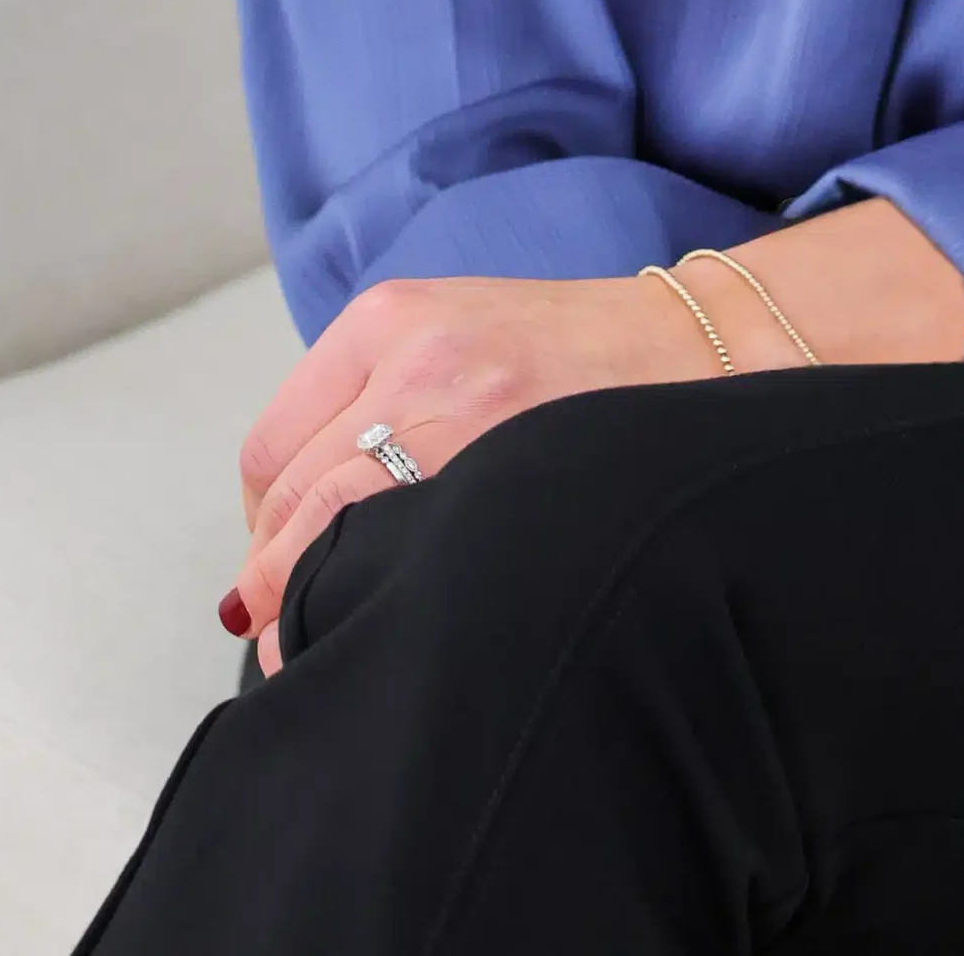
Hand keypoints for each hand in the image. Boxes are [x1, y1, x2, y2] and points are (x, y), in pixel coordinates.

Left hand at [223, 202, 963, 671]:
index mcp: (388, 321)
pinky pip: (399, 562)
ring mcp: (458, 417)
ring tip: (330, 643)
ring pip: (326, 542)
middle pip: (288, 504)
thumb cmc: (574, 360)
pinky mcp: (510, 467)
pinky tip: (390, 630)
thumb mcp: (456, 340)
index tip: (278, 573)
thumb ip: (373, 407)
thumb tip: (283, 540)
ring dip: (310, 605)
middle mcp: (411, 362)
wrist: (697, 347)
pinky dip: (374, 607)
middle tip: (292, 628)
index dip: (266, 533)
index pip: (272, 454)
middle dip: (278, 581)